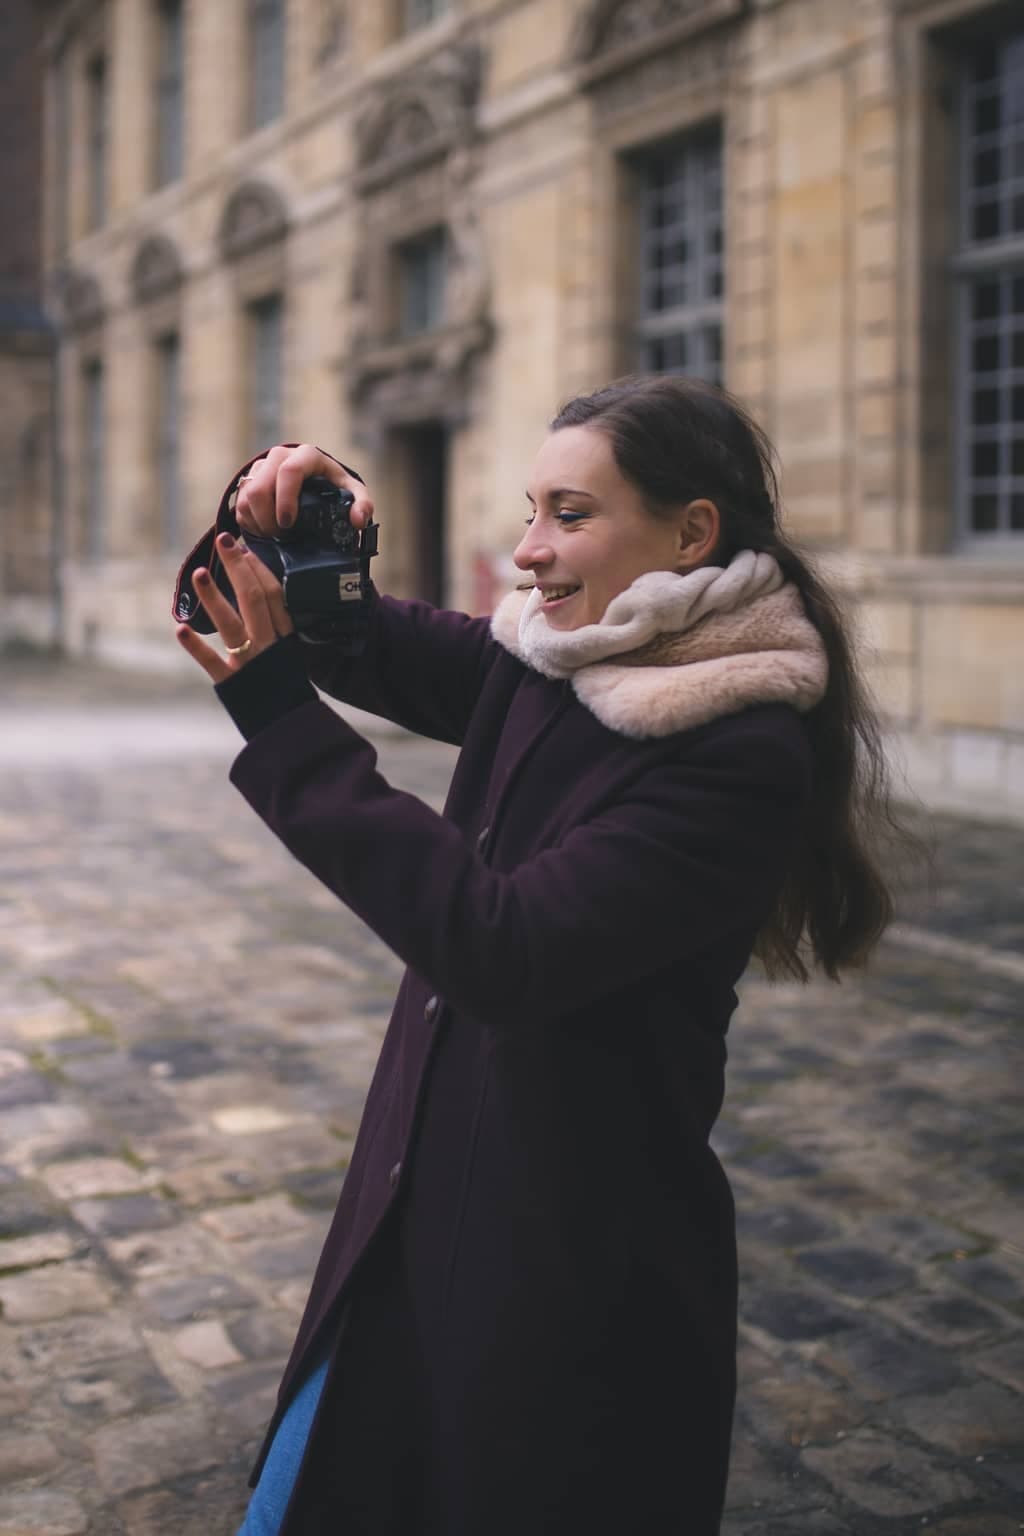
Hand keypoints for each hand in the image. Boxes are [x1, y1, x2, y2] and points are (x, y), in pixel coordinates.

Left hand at [175, 533, 292, 683]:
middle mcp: (269, 645)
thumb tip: (258, 595)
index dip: (259, 570)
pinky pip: (212, 662)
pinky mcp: (233, 683)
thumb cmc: (286, 689)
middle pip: (254, 599)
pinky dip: (196, 647)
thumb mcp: (290, 654)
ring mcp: (251, 663)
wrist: (289, 729)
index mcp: (286, 637)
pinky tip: (179, 629)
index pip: (275, 595)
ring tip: (199, 572)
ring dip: (214, 597)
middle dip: (238, 568)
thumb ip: (277, 629)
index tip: (245, 549)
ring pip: (232, 624)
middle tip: (224, 541)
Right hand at [235, 444, 373, 536]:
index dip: (286, 499)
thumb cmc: (334, 487)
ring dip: (258, 521)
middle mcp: (280, 456)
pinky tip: (265, 531)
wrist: (313, 482)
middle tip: (282, 535)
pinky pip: (239, 503)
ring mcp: (261, 466)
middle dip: (268, 516)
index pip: (290, 471)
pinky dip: (249, 522)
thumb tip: (358, 520)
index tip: (289, 522)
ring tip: (275, 535)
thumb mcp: (352, 493)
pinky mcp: (248, 480)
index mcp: (307, 456)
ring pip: (247, 495)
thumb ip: (362, 504)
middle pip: (261, 486)